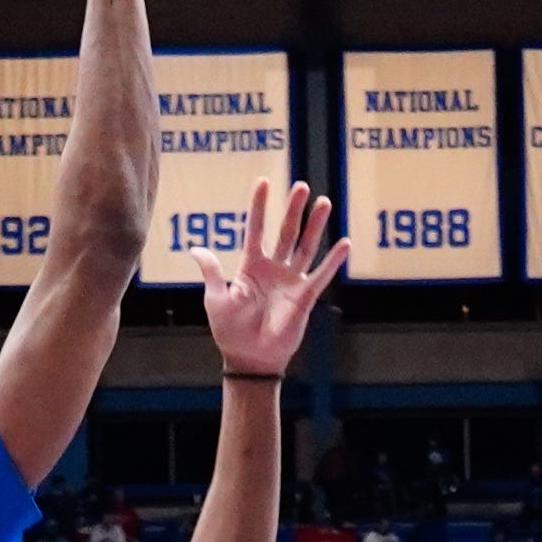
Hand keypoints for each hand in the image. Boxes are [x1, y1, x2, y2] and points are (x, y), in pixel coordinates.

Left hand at [195, 177, 343, 376]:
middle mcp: (273, 269)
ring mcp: (290, 282)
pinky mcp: (305, 298)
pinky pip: (321, 276)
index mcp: (251, 266)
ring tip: (324, 203)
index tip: (263, 182)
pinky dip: (333, 261)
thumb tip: (196, 248)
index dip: (260, 207)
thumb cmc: (230, 330)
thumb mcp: (215, 298)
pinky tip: (345, 243)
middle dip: (294, 209)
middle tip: (301, 187)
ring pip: (305, 247)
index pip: (256, 229)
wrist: (248, 359)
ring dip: (315, 226)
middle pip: (285, 232)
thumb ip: (212, 271)